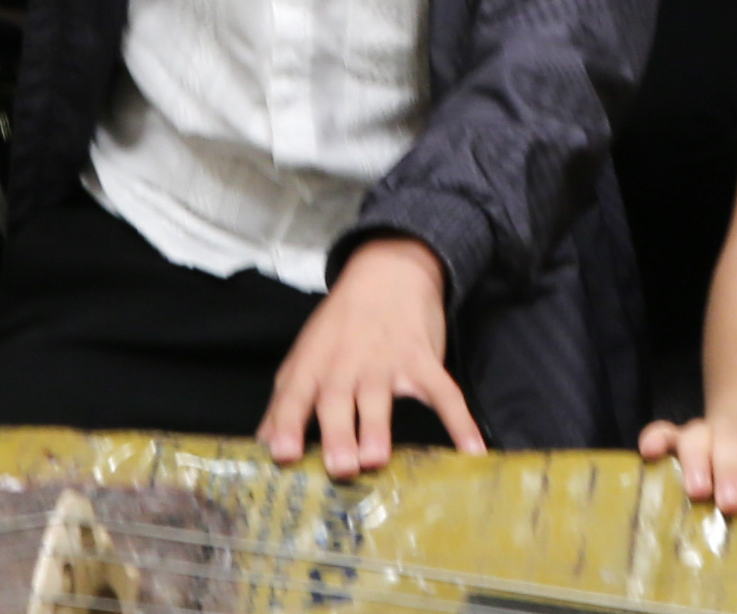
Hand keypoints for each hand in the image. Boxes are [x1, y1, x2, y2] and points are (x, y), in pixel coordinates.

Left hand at [259, 235, 477, 475]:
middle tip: (340, 466)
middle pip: (338, 400)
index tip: (283, 453)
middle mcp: (346, 364)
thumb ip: (286, 403)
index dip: (287, 424)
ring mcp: (386, 361)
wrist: (389, 270)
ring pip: (381, 397)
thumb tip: (264, 447)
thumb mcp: (306, 356)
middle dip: (337, 433)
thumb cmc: (340, 325)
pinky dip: (460, 421)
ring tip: (376, 458)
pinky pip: (443, 393)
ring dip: (378, 427)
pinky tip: (472, 450)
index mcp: (314, 365)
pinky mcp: (423, 360)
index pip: (294, 396)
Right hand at [638, 411, 736, 513]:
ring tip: (696, 492)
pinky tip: (647, 452)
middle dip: (729, 471)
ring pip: (695, 439)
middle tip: (731, 502)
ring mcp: (703, 432)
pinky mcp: (678, 439)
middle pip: (729, 442)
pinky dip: (655, 438)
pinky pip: (664, 433)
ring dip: (695, 463)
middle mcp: (731, 428)